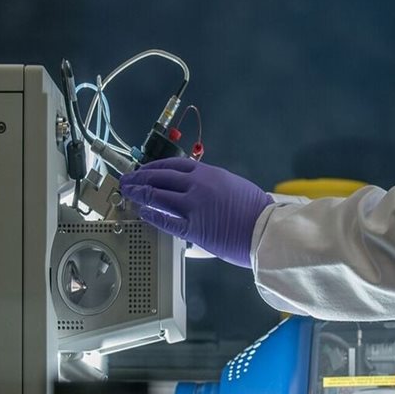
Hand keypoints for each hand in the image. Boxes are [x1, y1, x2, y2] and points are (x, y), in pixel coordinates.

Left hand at [117, 158, 270, 267]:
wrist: (266, 229)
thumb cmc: (256, 210)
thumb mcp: (232, 185)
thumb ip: (211, 184)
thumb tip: (195, 189)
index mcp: (208, 173)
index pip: (174, 164)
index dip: (155, 166)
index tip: (145, 169)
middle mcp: (197, 186)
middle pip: (160, 177)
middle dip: (140, 177)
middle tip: (128, 179)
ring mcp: (193, 207)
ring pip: (158, 196)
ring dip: (140, 193)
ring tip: (129, 193)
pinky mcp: (193, 228)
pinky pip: (166, 220)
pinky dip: (152, 216)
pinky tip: (143, 213)